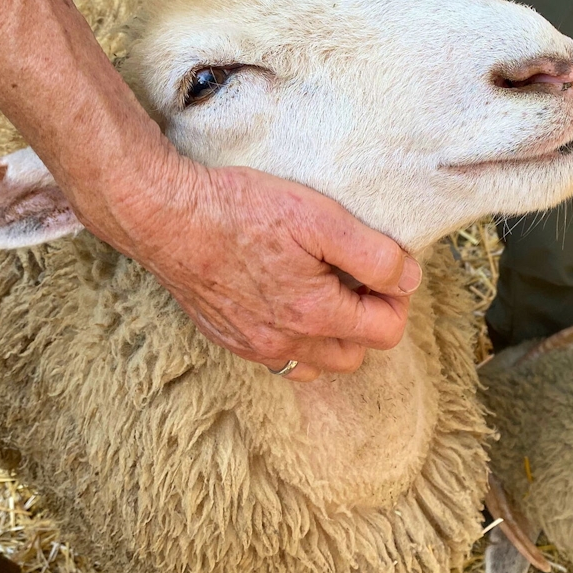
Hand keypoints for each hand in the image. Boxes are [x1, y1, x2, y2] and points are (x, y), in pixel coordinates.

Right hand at [70, 158, 422, 382]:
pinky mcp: (227, 337)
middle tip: (356, 274)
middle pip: (356, 354)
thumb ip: (372, 254)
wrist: (164, 216)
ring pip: (317, 362)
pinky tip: (286, 299)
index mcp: (314, 316)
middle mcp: (285, 343)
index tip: (385, 265)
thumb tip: (408, 280)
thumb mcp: (318, 217)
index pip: (386, 331)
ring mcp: (253, 346)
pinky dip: (295, 338)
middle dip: (368, 319)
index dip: (396, 297)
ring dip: (333, 334)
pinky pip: (279, 357)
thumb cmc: (237, 209)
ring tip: (324, 288)